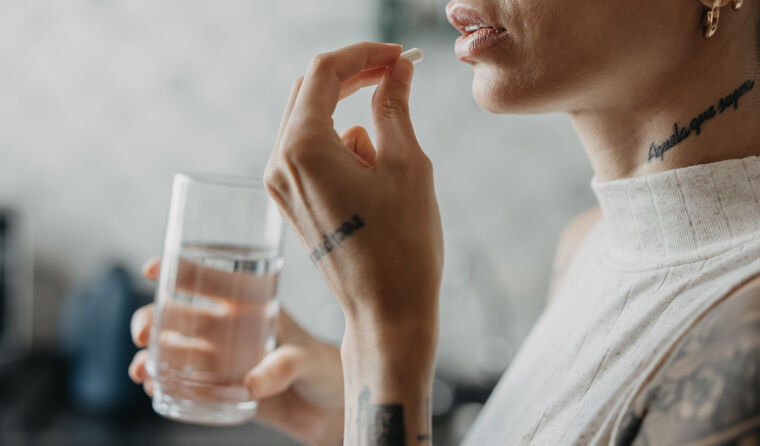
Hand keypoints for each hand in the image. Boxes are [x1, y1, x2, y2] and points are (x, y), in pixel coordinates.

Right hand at [128, 258, 344, 445]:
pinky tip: (153, 389)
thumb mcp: (308, 359)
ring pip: (176, 350)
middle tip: (142, 334)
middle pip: (181, 316)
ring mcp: (224, 360)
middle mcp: (232, 330)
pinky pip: (185, 385)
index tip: (153, 269)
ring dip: (152, 355)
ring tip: (142, 371)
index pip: (213, 281)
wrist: (333, 409)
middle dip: (153, 319)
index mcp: (252, 307)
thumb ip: (282, 367)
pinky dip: (164, 385)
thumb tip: (251, 384)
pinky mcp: (222, 390)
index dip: (182, 270)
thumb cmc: (326, 369)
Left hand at [264, 42, 442, 346]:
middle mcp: (279, 164)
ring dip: (352, 118)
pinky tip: (372, 182)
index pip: (323, 72)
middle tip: (397, 76)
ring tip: (390, 159)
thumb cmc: (403, 243)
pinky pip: (312, 153)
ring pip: (312, 122)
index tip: (399, 56)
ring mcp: (280, 185)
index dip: (364, 54)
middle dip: (354, 78)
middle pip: (309, 92)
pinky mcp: (291, 201)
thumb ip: (395, 107)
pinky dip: (343, 148)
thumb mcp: (407, 165)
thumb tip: (396, 70)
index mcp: (302, 149)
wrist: (387, 311)